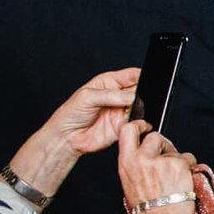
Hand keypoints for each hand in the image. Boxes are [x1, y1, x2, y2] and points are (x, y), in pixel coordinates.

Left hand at [5, 67, 141, 198]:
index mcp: (109, 83)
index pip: (131, 75)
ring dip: (140, 110)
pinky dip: (137, 124)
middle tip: (135, 100)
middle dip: (142, 94)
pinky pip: (137, 124)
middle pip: (139, 91)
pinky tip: (129, 123)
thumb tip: (132, 96)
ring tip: (127, 112)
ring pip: (141, 108)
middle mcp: (118, 96)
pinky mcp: (123, 126)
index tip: (147, 80)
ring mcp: (121, 112)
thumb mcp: (88, 97)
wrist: (67, 137)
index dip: (141, 76)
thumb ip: (112, 95)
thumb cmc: (71, 113)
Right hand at [119, 122, 197, 213]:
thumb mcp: (131, 186)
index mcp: (126, 163)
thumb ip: (136, 167)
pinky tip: (185, 181)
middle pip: (154, 136)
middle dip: (164, 144)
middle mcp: (141, 159)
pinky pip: (188, 158)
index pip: (127, 131)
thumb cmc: (148, 212)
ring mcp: (160, 161)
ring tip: (176, 177)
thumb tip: (147, 158)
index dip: (138, 125)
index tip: (145, 127)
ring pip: (174, 149)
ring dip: (178, 158)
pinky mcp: (178, 164)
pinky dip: (190, 167)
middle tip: (168, 157)